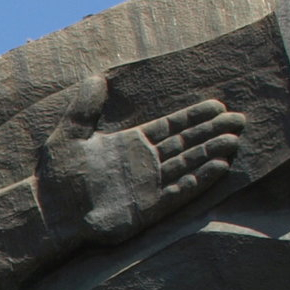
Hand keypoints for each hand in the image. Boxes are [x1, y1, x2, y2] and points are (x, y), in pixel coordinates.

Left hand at [40, 75, 244, 247]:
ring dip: (210, 154)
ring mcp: (148, 186)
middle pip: (185, 144)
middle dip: (211, 132)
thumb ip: (85, 108)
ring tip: (234, 141)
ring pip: (187, 165)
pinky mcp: (148, 208)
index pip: (169, 127)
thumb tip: (96, 77)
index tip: (217, 105)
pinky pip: (179, 192)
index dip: (193, 117)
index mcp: (130, 144)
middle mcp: (144, 164)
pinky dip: (198, 181)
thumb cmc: (56, 176)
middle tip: (239, 120)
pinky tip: (218, 168)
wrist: (50, 212)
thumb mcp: (69, 135)